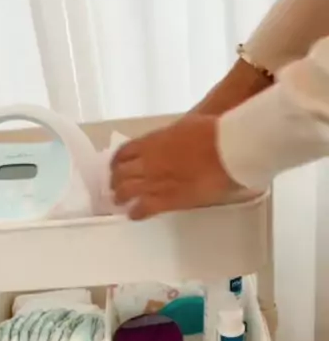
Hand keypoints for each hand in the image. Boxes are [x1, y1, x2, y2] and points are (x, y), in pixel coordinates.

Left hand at [110, 114, 240, 219]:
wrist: (226, 150)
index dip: (117, 161)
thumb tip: (174, 140)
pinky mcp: (166, 200)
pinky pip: (143, 208)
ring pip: (126, 191)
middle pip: (121, 173)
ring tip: (120, 201)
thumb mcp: (186, 126)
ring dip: (120, 196)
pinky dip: (136, 212)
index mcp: (152, 141)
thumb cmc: (212, 133)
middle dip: (116, 180)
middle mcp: (147, 161)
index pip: (124, 152)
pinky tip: (134, 214)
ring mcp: (154, 182)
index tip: (116, 166)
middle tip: (115, 186)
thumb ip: (173, 136)